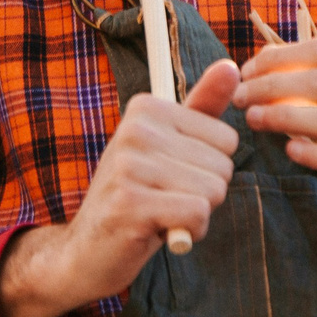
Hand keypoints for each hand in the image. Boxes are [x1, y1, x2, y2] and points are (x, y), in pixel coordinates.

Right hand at [0, 59, 239, 316]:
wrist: (86, 251)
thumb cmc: (136, 196)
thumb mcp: (169, 147)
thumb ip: (202, 108)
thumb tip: (231, 65)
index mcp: (146, 108)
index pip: (227, 139)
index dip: (208, 168)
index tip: (172, 177)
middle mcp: (135, 129)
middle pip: (223, 167)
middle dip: (204, 194)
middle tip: (164, 200)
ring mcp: (129, 165)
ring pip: (213, 191)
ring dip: (196, 215)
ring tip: (161, 215)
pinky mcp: (130, 203)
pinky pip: (197, 213)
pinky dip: (189, 231)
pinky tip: (161, 232)